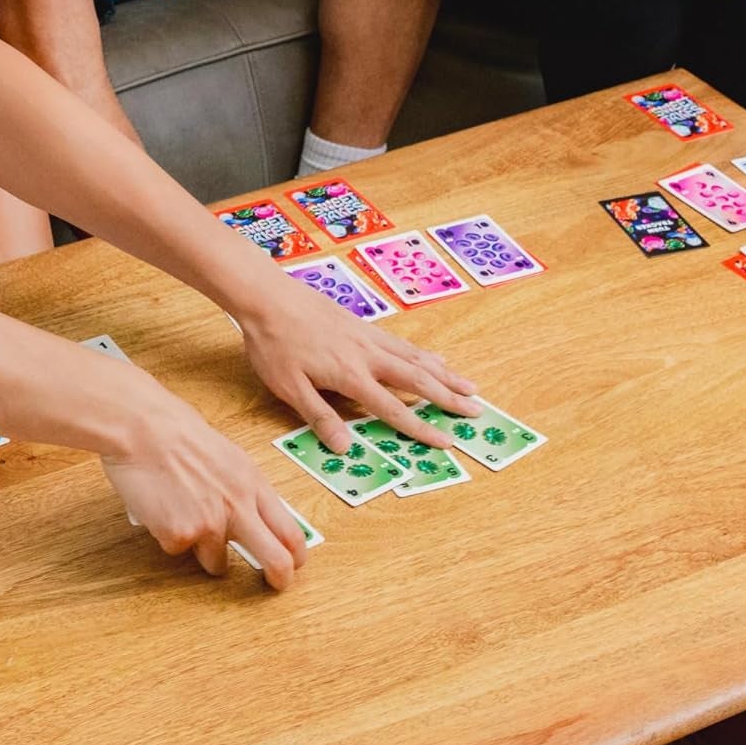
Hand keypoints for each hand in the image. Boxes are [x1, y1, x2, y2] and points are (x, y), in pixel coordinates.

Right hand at [101, 394, 308, 590]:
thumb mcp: (228, 456)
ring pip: (217, 563)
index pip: (290, 531)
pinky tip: (162, 506)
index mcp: (252, 483)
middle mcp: (237, 506)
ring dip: (203, 550)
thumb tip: (255, 517)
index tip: (293, 565)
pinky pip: (178, 550)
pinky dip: (169, 535)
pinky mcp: (180, 535)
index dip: (296, 555)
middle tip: (274, 583)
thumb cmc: (179, 433)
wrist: (143, 428)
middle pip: (274, 560)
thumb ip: (244, 489)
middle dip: (278, 578)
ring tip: (184, 513)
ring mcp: (209, 524)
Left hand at [233, 269, 479, 454]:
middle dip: (448, 397)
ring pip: (415, 358)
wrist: (268, 297)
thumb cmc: (274, 344)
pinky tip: (434, 358)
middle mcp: (367, 355)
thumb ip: (318, 416)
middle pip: (417, 380)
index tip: (447, 442)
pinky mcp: (362, 324)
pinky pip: (402, 343)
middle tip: (477, 412)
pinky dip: (424, 354)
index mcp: (350, 375)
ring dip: (445, 374)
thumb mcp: (288, 387)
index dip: (421, 428)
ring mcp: (367, 336)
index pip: (392, 409)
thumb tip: (345, 448)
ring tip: (469, 387)